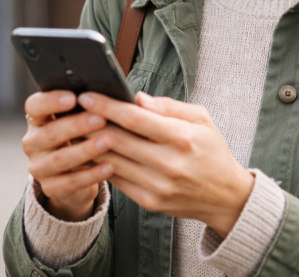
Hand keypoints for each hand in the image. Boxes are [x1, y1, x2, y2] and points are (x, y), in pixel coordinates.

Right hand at [22, 90, 112, 221]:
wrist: (75, 175)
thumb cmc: (80, 137)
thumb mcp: (78, 120)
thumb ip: (85, 106)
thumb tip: (108, 92)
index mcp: (37, 120)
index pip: (34, 106)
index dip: (51, 100)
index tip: (73, 97)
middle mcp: (32, 143)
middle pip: (50, 133)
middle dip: (76, 125)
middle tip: (100, 119)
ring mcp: (39, 167)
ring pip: (60, 159)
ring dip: (85, 150)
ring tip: (107, 142)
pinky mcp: (50, 188)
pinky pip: (71, 182)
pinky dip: (91, 174)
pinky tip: (109, 167)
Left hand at [78, 91, 253, 237]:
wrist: (225, 197)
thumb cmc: (211, 152)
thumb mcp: (202, 120)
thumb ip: (169, 106)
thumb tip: (138, 97)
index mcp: (182, 138)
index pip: (135, 119)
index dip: (107, 106)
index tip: (87, 95)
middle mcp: (168, 164)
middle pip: (117, 139)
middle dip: (91, 121)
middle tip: (73, 108)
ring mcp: (157, 186)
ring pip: (111, 160)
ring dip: (90, 143)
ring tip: (77, 127)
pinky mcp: (149, 201)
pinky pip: (116, 179)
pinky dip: (100, 164)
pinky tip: (91, 150)